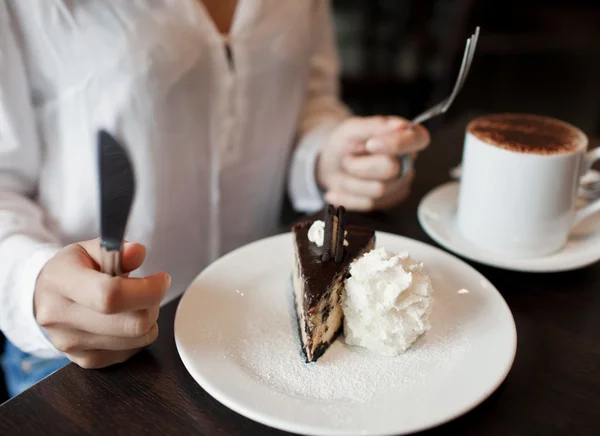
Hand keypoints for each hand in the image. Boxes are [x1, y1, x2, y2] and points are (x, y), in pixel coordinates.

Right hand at [34, 239, 170, 368]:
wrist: (45, 299)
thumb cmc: (72, 271)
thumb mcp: (90, 249)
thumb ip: (117, 249)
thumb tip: (137, 253)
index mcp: (61, 282)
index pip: (110, 295)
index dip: (147, 290)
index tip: (161, 279)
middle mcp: (61, 317)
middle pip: (131, 324)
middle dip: (153, 305)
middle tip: (151, 291)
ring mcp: (72, 344)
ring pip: (137, 340)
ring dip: (148, 320)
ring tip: (136, 304)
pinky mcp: (85, 360)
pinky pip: (131, 352)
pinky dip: (137, 336)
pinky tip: (124, 320)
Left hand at [316, 116, 429, 210]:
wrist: (331, 164)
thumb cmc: (344, 143)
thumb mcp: (352, 128)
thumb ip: (376, 125)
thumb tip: (401, 126)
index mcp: (407, 136)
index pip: (417, 140)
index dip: (395, 144)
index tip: (370, 144)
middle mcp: (408, 161)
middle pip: (392, 169)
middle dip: (361, 165)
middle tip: (347, 159)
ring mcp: (400, 184)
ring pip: (378, 190)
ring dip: (352, 181)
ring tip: (347, 172)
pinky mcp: (388, 201)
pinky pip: (368, 204)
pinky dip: (348, 196)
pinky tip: (342, 187)